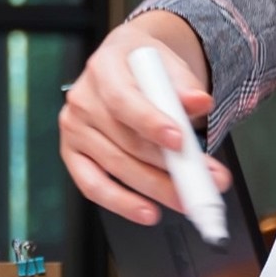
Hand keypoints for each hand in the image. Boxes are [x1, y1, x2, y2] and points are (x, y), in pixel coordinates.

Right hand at [59, 11, 227, 229]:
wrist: (130, 65)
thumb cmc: (149, 67)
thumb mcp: (170, 65)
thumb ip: (185, 86)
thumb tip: (200, 102)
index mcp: (104, 68)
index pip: (124, 100)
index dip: (151, 123)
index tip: (179, 142)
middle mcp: (83, 98)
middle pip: (124, 141)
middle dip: (168, 167)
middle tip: (203, 181)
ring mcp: (74, 128)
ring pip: (115, 166)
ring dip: (155, 188)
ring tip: (186, 199)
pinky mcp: (72, 154)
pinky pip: (92, 185)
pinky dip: (121, 203)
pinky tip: (147, 211)